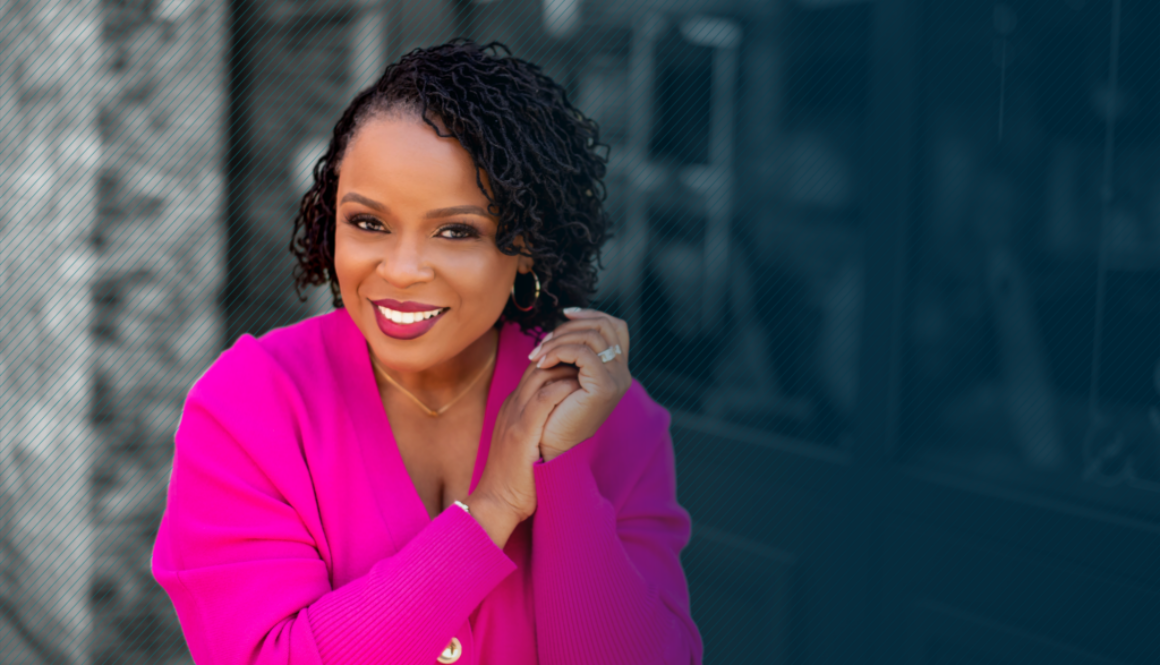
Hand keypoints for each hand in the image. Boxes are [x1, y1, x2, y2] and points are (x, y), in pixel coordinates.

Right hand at [468, 361, 578, 546]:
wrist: (495, 502)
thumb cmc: (516, 479)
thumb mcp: (526, 443)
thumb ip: (539, 426)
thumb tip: (566, 420)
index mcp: (512, 408)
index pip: (535, 372)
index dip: (558, 363)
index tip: (582, 366)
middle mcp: (511, 407)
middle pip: (537, 367)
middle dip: (564, 360)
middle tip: (589, 361)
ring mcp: (514, 417)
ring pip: (539, 376)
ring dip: (566, 369)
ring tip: (588, 370)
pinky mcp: (521, 432)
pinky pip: (542, 399)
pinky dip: (562, 389)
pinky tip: (579, 388)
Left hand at [528, 308, 631, 461]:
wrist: (548, 448)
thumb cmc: (551, 412)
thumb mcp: (566, 375)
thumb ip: (573, 351)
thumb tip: (568, 319)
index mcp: (616, 369)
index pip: (614, 326)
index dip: (591, 314)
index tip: (565, 314)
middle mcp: (622, 373)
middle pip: (605, 325)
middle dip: (570, 326)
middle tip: (543, 342)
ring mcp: (617, 380)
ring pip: (592, 336)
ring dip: (558, 340)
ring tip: (537, 355)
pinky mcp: (605, 387)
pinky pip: (584, 353)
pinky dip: (558, 351)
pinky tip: (541, 363)